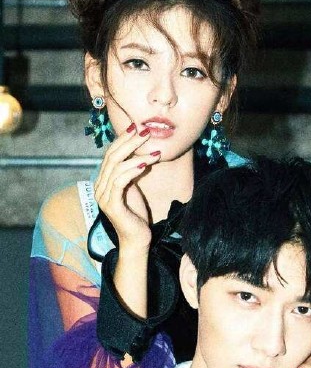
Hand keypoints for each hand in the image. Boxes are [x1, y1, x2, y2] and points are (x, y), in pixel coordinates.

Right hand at [94, 125, 160, 246]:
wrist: (136, 240)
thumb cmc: (136, 215)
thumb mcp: (133, 188)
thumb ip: (131, 172)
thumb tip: (140, 153)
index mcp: (103, 181)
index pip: (110, 154)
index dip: (123, 139)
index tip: (137, 127)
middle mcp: (99, 186)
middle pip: (112, 156)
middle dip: (129, 141)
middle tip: (145, 131)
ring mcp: (103, 196)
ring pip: (116, 166)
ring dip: (137, 155)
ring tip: (155, 151)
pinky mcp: (112, 205)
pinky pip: (120, 181)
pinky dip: (133, 169)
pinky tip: (147, 164)